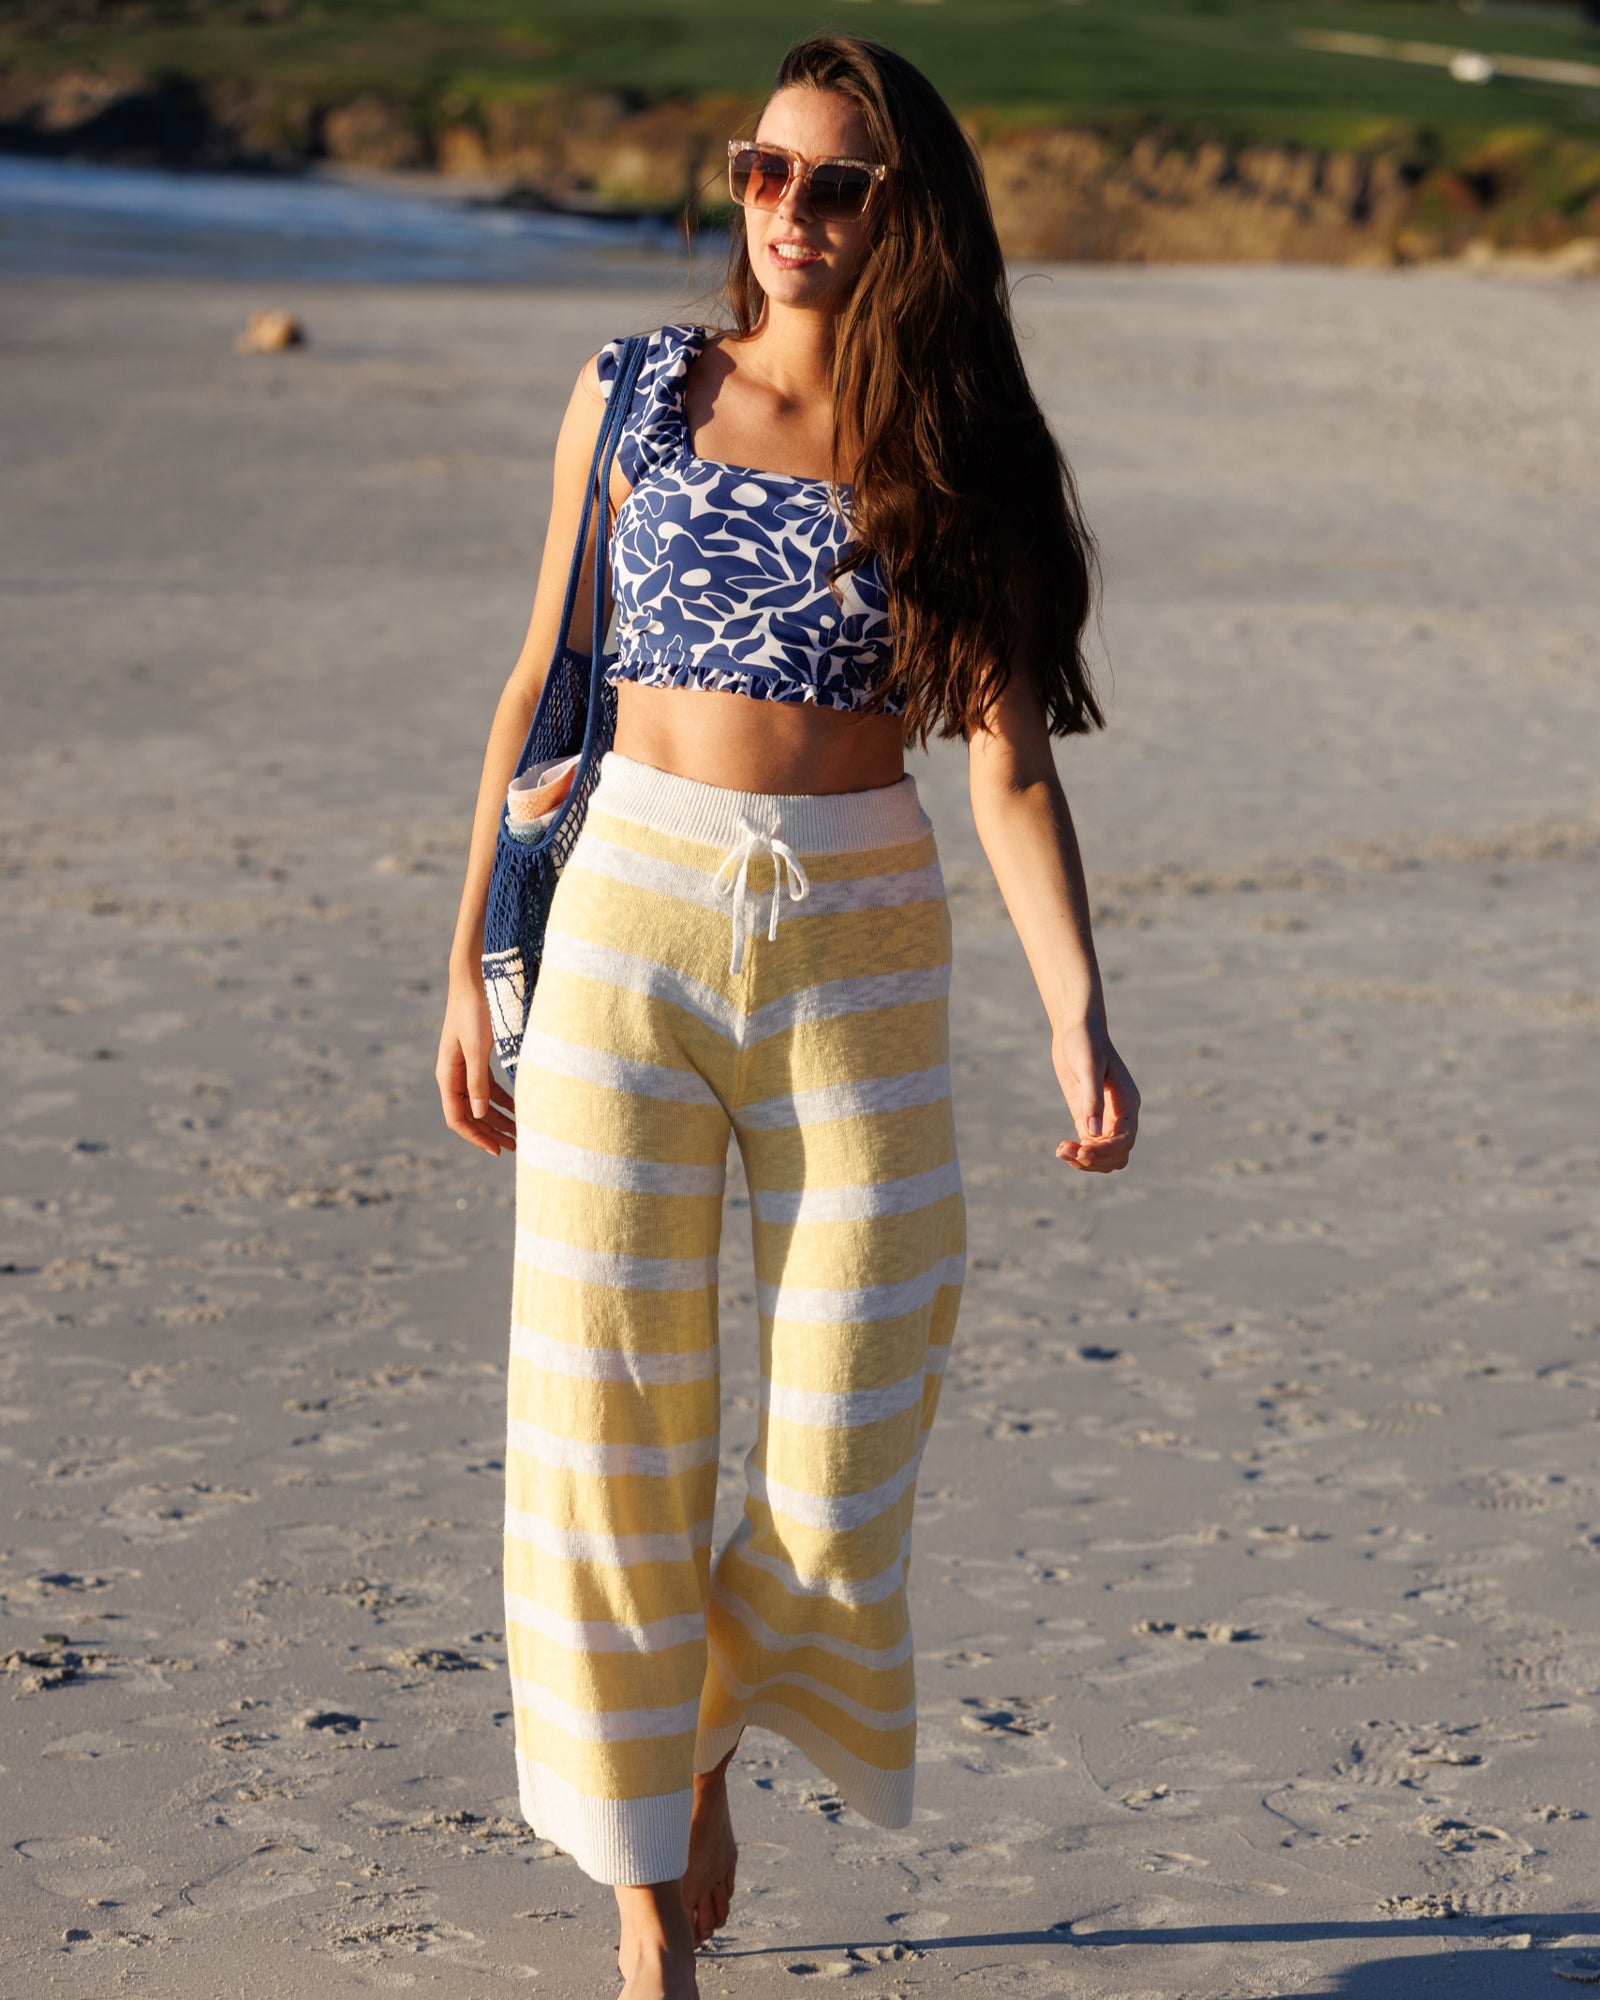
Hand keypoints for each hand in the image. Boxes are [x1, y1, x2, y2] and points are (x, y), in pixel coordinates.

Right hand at [436, 974, 516, 1156]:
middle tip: (517, 1147)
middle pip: (471, 1114)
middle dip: (492, 1132)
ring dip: (499, 1118)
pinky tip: (520, 1108)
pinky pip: (489, 1087)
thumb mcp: (477, 1048)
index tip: (496, 1150)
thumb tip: (478, 1114)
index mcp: (447, 1075)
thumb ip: (477, 1082)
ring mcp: (466, 1067)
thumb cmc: (473, 1010)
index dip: (476, 1137)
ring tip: (522, 1133)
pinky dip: (503, 1100)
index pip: (457, 1118)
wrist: (475, 978)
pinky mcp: (478, 1058)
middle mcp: (454, 1075)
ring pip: (481, 1103)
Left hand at [1051, 1018, 1138, 1173]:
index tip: (1082, 1151)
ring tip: (1061, 1150)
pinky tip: (1061, 1147)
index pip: (1126, 1139)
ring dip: (1086, 1161)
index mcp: (1128, 1102)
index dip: (1106, 1151)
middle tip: (1067, 1151)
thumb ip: (1091, 1100)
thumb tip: (1092, 1134)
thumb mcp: (1088, 1068)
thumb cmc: (1085, 1043)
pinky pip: (1090, 1146)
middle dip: (1095, 1160)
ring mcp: (1106, 1118)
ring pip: (1106, 1156)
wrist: (1076, 1030)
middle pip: (1119, 1154)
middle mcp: (1121, 1114)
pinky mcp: (1089, 1117)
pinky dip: (1078, 1153)